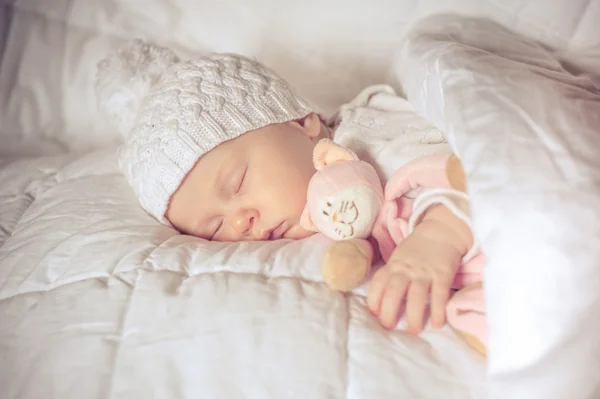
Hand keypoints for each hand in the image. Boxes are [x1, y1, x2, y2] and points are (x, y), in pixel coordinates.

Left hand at [367, 205, 471, 333]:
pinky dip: (438, 311)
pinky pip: (439, 295)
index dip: (373, 300)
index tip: (373, 315)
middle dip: (389, 311)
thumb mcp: (399, 257)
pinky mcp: (442, 274)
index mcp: (394, 265)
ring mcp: (425, 272)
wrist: (441, 231)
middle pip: (393, 291)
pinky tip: (436, 324)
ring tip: (412, 331)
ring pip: (416, 296)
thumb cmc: (417, 249)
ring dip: (413, 316)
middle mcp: (406, 269)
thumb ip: (392, 274)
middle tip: (388, 327)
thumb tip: (383, 299)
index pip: (378, 283)